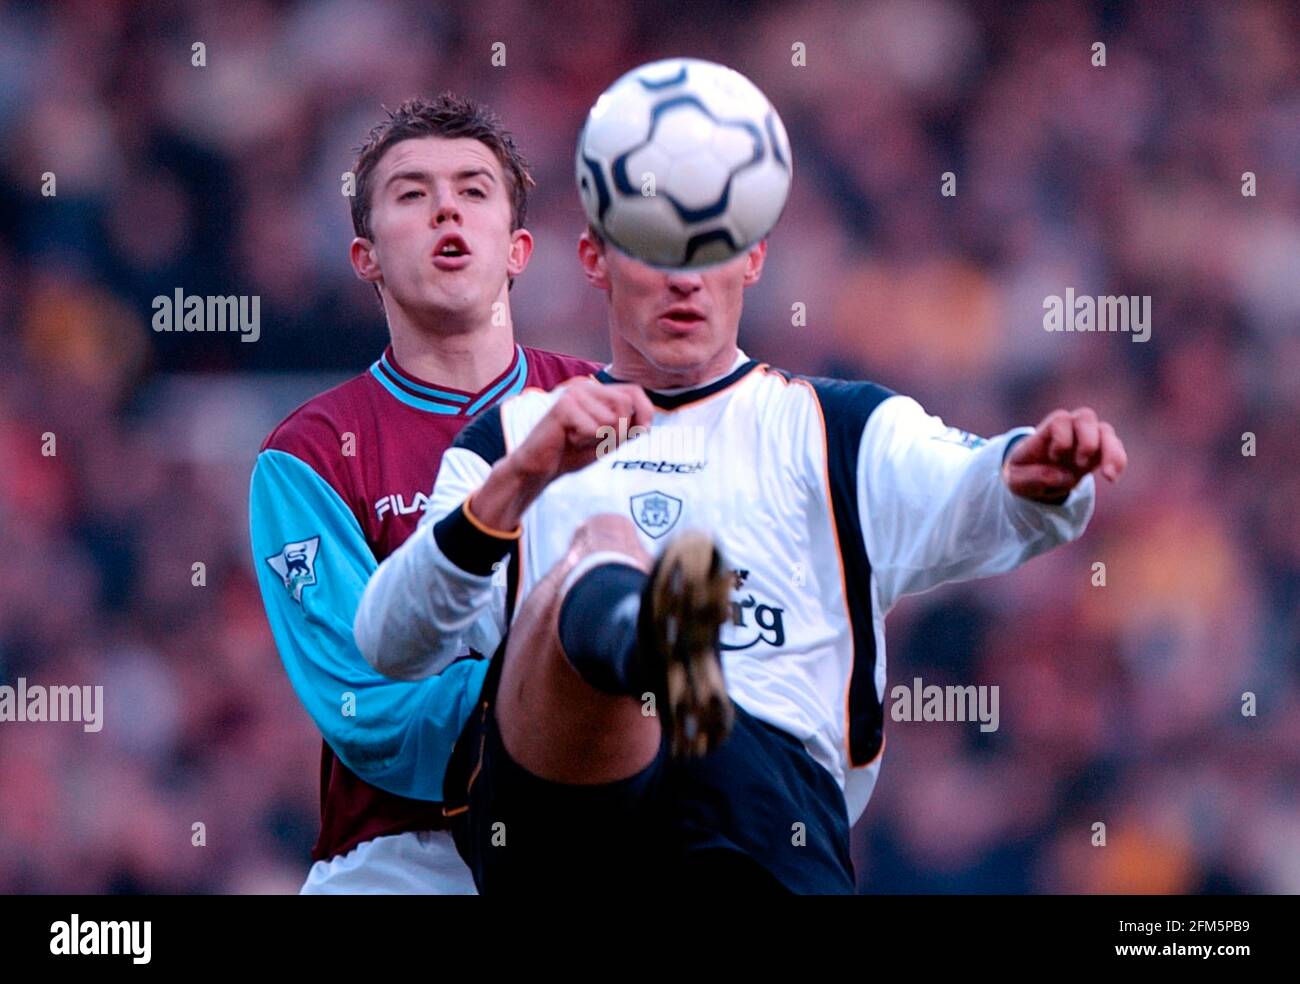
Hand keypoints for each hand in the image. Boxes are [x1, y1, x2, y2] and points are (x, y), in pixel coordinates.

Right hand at [470, 379, 654, 530]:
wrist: (539, 467)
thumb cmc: (573, 452)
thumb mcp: (609, 439)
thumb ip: (628, 426)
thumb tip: (648, 421)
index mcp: (596, 389)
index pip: (634, 391)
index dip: (645, 412)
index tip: (641, 432)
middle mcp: (585, 385)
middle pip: (625, 404)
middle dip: (619, 431)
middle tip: (597, 441)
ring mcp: (573, 393)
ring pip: (611, 420)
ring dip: (601, 439)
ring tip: (579, 440)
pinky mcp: (563, 407)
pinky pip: (594, 429)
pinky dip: (586, 442)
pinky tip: (569, 441)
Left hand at [1002, 407, 1126, 503]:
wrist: (1034, 479)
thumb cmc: (1023, 474)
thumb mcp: (1016, 480)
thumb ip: (1031, 478)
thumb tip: (1060, 475)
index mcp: (1046, 430)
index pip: (1060, 419)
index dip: (1061, 439)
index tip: (1055, 458)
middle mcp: (1068, 429)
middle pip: (1086, 416)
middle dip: (1087, 440)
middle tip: (1080, 463)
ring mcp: (1086, 438)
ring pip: (1106, 431)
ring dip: (1111, 452)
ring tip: (1108, 476)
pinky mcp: (1099, 452)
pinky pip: (1116, 449)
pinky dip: (1118, 462)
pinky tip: (1112, 480)